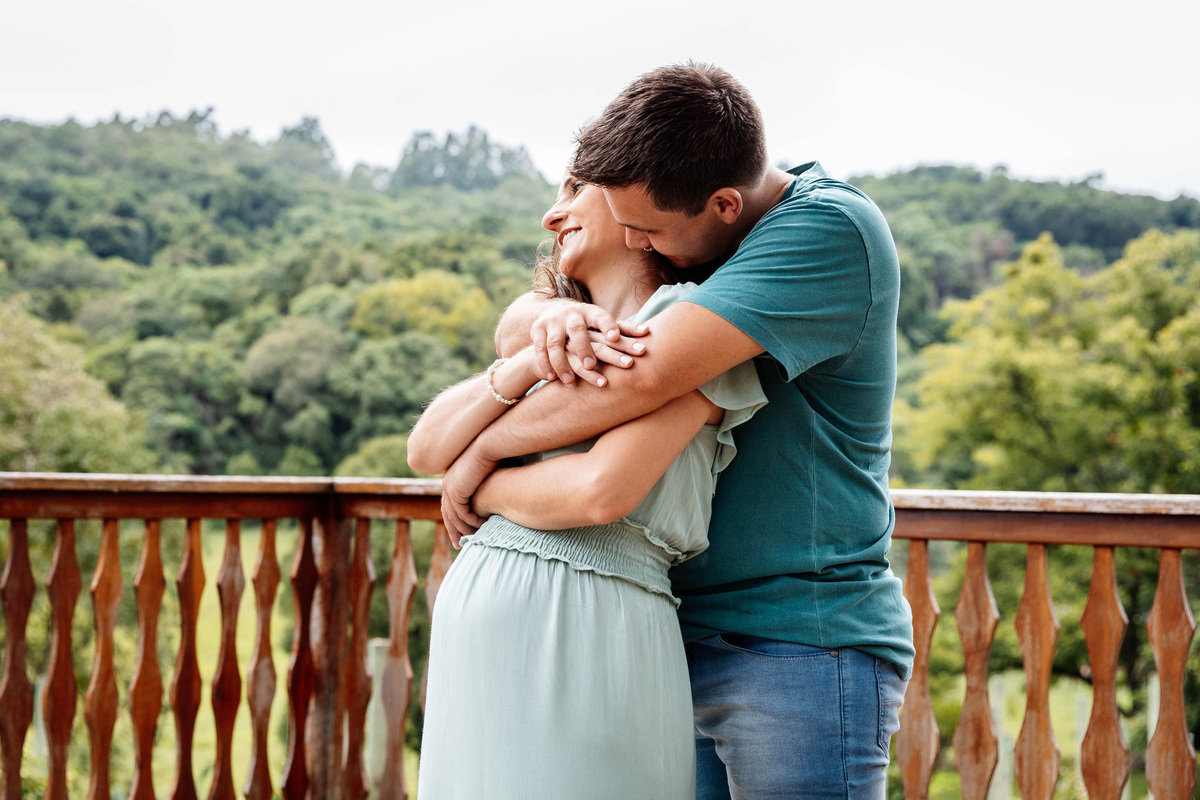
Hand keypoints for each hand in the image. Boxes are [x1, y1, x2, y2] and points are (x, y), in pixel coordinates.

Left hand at [439, 448, 497, 547]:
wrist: (488, 444)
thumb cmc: (493, 455)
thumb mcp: (487, 474)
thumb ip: (486, 486)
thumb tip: (493, 497)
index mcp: (451, 479)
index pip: (449, 506)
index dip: (454, 521)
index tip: (461, 534)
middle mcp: (447, 484)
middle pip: (447, 514)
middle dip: (453, 531)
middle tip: (459, 545)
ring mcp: (449, 487)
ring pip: (454, 516)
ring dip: (464, 529)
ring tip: (474, 539)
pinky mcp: (456, 490)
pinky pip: (462, 513)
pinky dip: (471, 521)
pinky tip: (482, 525)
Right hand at [530, 300, 647, 386]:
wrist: (550, 314)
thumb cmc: (585, 324)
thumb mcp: (600, 323)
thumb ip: (623, 328)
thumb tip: (648, 331)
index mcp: (589, 312)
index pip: (601, 317)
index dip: (608, 326)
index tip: (615, 337)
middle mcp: (571, 315)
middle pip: (579, 332)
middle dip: (585, 349)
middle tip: (594, 366)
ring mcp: (552, 323)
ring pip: (556, 344)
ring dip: (563, 363)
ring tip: (570, 381)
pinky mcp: (537, 332)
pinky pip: (539, 350)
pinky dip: (545, 364)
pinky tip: (551, 379)